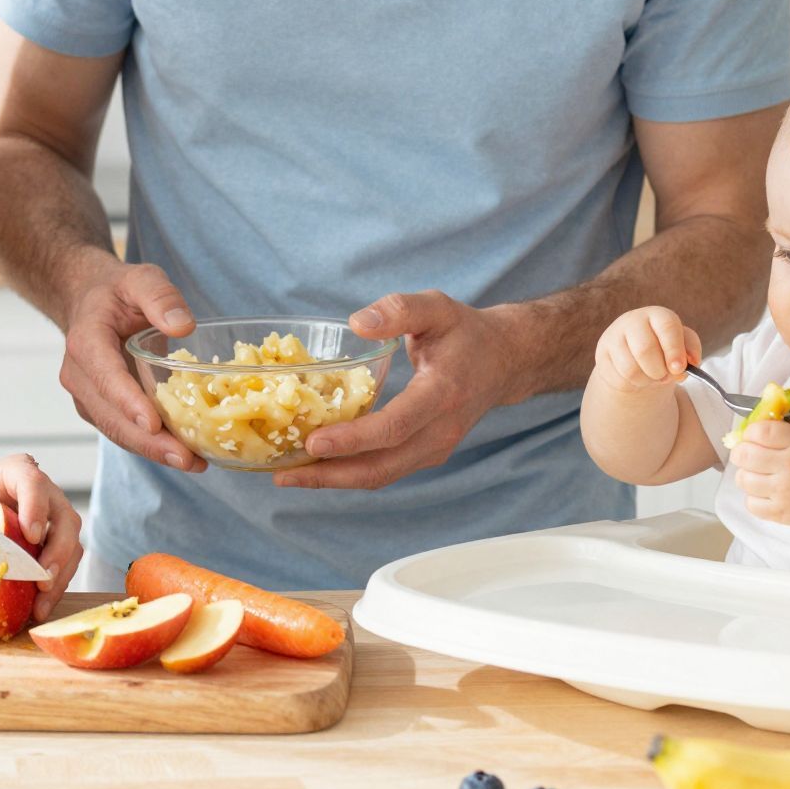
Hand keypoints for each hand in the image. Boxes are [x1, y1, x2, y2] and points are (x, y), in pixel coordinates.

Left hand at [0, 454, 83, 620]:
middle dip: (58, 551)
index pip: (34, 483)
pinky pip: (65, 565)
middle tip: (43, 578)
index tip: (30, 534)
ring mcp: (54, 520)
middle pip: (65, 518)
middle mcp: (45, 493)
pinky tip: (39, 608)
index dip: (36, 507)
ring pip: (72, 545)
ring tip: (42, 604)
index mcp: (17, 472)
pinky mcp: (56, 544)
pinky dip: (55, 587)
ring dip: (61, 576)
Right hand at [60, 261, 207, 472]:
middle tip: (186, 459)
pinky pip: (124, 432)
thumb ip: (160, 296)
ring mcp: (87, 397)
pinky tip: (184, 455)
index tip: (152, 424)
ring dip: (152, 451)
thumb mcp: (141, 278)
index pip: (105, 376)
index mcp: (86, 341)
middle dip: (148, 442)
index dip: (127, 402)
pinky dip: (152, 446)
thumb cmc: (117, 292)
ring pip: (116, 431)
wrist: (89, 302)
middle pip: (111, 416)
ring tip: (193, 463)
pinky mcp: (101, 409)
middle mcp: (79, 376)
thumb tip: (183, 326)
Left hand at [273, 290, 504, 491]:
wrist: (504, 362)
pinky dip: (349, 473)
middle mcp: (441, 430)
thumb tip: (357, 323)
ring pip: (381, 476)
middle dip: (331, 474)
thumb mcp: (437, 307)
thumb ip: (400, 309)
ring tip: (289, 476)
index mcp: (442, 393)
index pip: (396, 427)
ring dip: (334, 480)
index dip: (353, 439)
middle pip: (382, 466)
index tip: (313, 443)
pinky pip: (385, 471)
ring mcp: (436, 448)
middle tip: (285, 474)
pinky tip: (316, 467)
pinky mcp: (426, 455)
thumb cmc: (465, 332)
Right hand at [593, 306, 701, 392]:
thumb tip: (692, 362)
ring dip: (646, 381)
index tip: (679, 369)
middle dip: (659, 371)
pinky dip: (632, 385)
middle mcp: (632, 321)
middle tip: (664, 377)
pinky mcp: (602, 355)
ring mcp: (614, 337)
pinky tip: (636, 379)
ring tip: (651, 377)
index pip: (667, 327)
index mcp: (657, 315)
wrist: (636, 355)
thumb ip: (690, 351)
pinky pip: (618, 379)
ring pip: (630, 369)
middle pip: (645, 350)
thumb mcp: (681, 346)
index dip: (674, 350)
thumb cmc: (664, 348)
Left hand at [727, 412, 789, 528]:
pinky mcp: (781, 513)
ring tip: (757, 473)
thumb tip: (763, 414)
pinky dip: (753, 497)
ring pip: (743, 479)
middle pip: (745, 455)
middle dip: (741, 451)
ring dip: (746, 474)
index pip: (761, 431)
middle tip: (748, 452)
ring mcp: (784, 492)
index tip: (754, 435)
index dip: (751, 431)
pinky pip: (750, 504)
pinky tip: (765, 491)